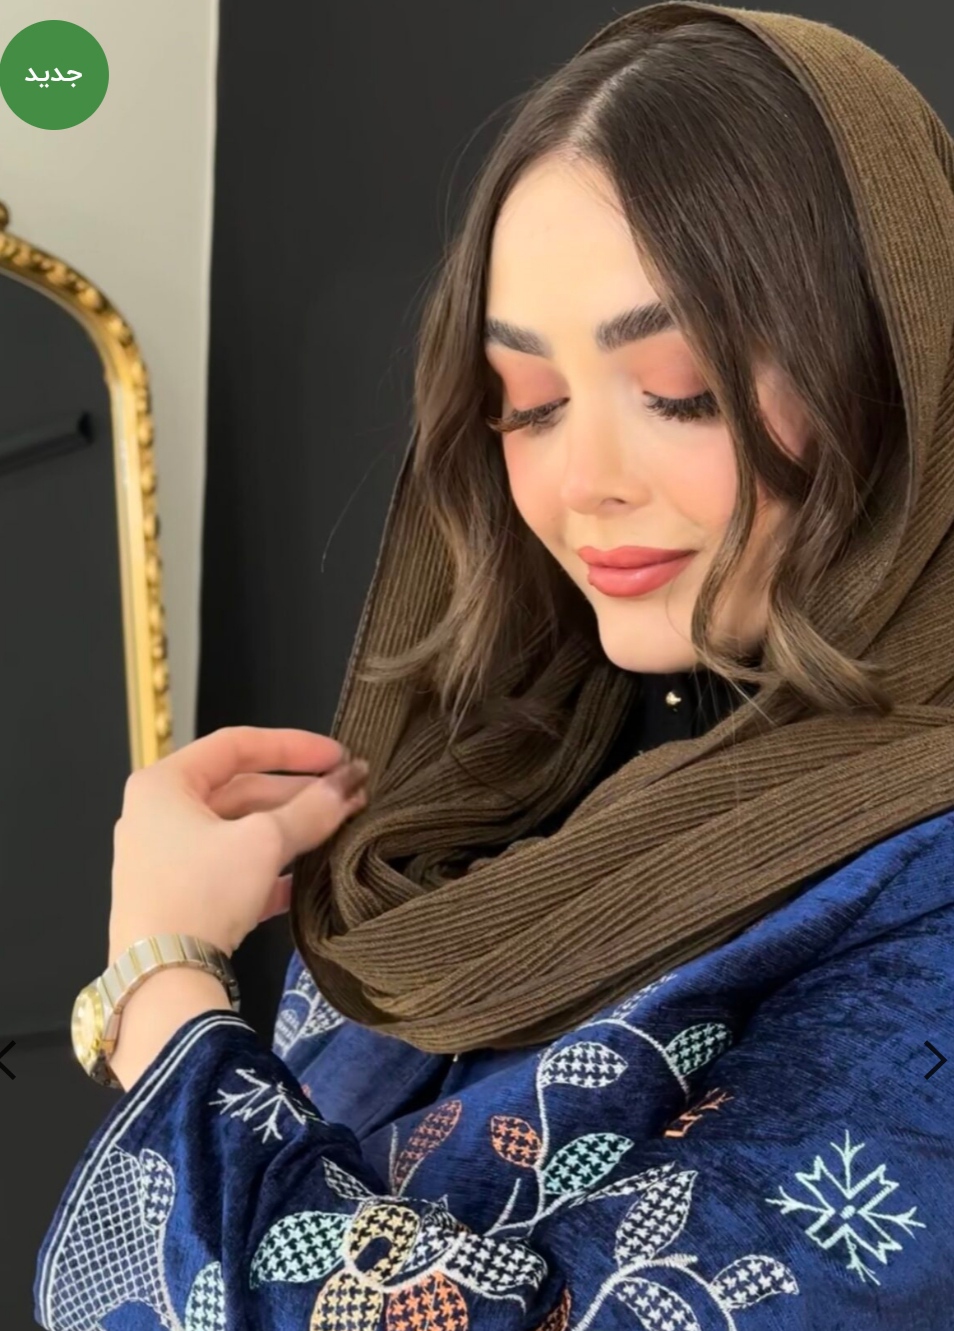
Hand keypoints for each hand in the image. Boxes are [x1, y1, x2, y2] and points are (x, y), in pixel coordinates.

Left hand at [107, 726, 368, 964]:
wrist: (161, 981)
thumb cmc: (202, 891)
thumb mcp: (263, 843)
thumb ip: (312, 808)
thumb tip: (353, 782)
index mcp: (164, 784)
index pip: (237, 745)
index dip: (293, 746)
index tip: (339, 756)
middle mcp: (158, 814)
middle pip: (240, 789)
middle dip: (298, 793)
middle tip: (348, 798)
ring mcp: (165, 858)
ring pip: (239, 830)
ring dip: (289, 830)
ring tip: (337, 832)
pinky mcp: (178, 898)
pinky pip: (231, 868)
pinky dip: (269, 867)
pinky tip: (308, 878)